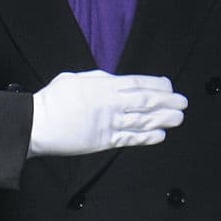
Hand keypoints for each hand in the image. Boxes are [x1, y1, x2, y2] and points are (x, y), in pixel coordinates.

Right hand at [28, 70, 187, 155]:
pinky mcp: (103, 142)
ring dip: (163, 119)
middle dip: (167, 102)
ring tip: (179, 118)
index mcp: (103, 86)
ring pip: (142, 121)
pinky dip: (147, 138)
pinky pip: (130, 139)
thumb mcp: (76, 78)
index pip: (137, 84)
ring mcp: (108, 124)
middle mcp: (110, 104)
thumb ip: (98, 80)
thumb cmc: (53, 99)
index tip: (169, 86)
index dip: (156, 85)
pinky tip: (161, 135)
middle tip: (183, 102)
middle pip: (145, 102)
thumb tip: (114, 81)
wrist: (37, 124)